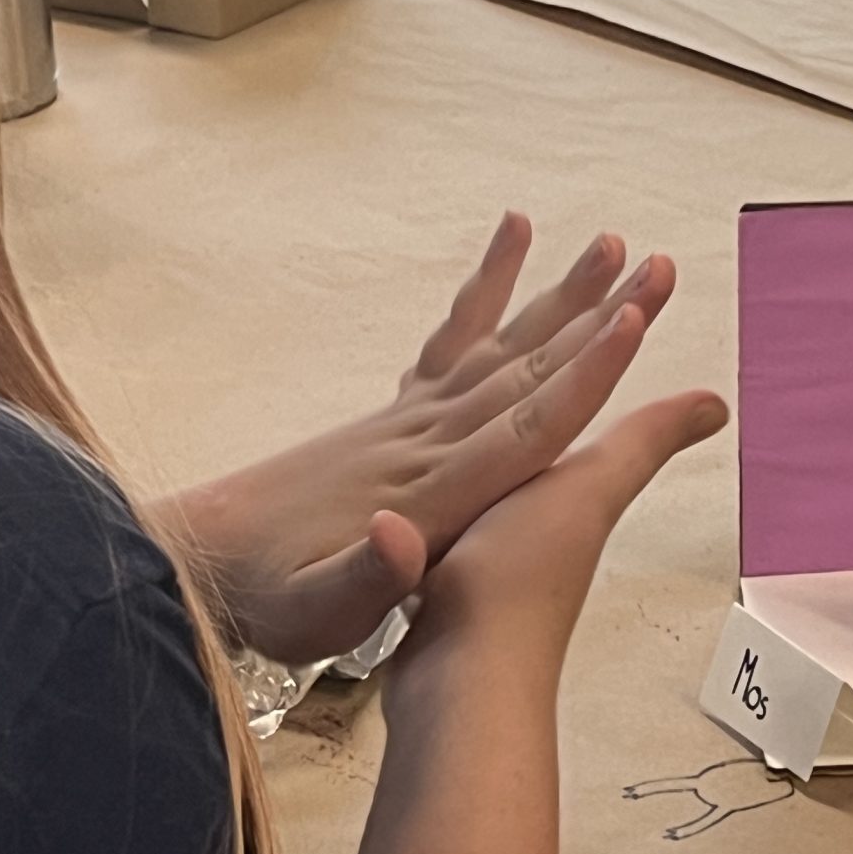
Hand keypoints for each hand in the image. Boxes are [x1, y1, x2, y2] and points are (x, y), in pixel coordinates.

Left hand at [166, 214, 678, 664]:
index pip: (523, 428)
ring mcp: (407, 422)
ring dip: (559, 295)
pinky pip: (451, 344)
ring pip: (501, 346)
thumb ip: (365, 576)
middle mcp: (426, 442)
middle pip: (529, 369)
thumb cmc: (264, 597)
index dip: (584, 376)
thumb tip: (401, 540)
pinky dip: (487, 296)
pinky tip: (511, 250)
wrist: (193, 554)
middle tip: (659, 264)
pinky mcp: (390, 417)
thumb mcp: (315, 612)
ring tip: (610, 241)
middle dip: (598, 317)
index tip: (632, 321)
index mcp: (429, 492)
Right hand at [379, 312, 727, 701]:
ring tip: (488, 364)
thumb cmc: (518, 578)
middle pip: (542, 408)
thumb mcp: (585, 492)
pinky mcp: (435, 560)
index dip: (610, 325)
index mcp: (563, 477)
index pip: (589, 380)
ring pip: (490, 450)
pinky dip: (442, 458)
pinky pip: (445, 491)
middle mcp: (530, 505)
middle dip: (557, 348)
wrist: (455, 678)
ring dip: (496, 402)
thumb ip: (640, 444)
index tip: (633, 268)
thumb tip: (718, 400)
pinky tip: (419, 459)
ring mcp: (481, 535)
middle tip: (575, 282)